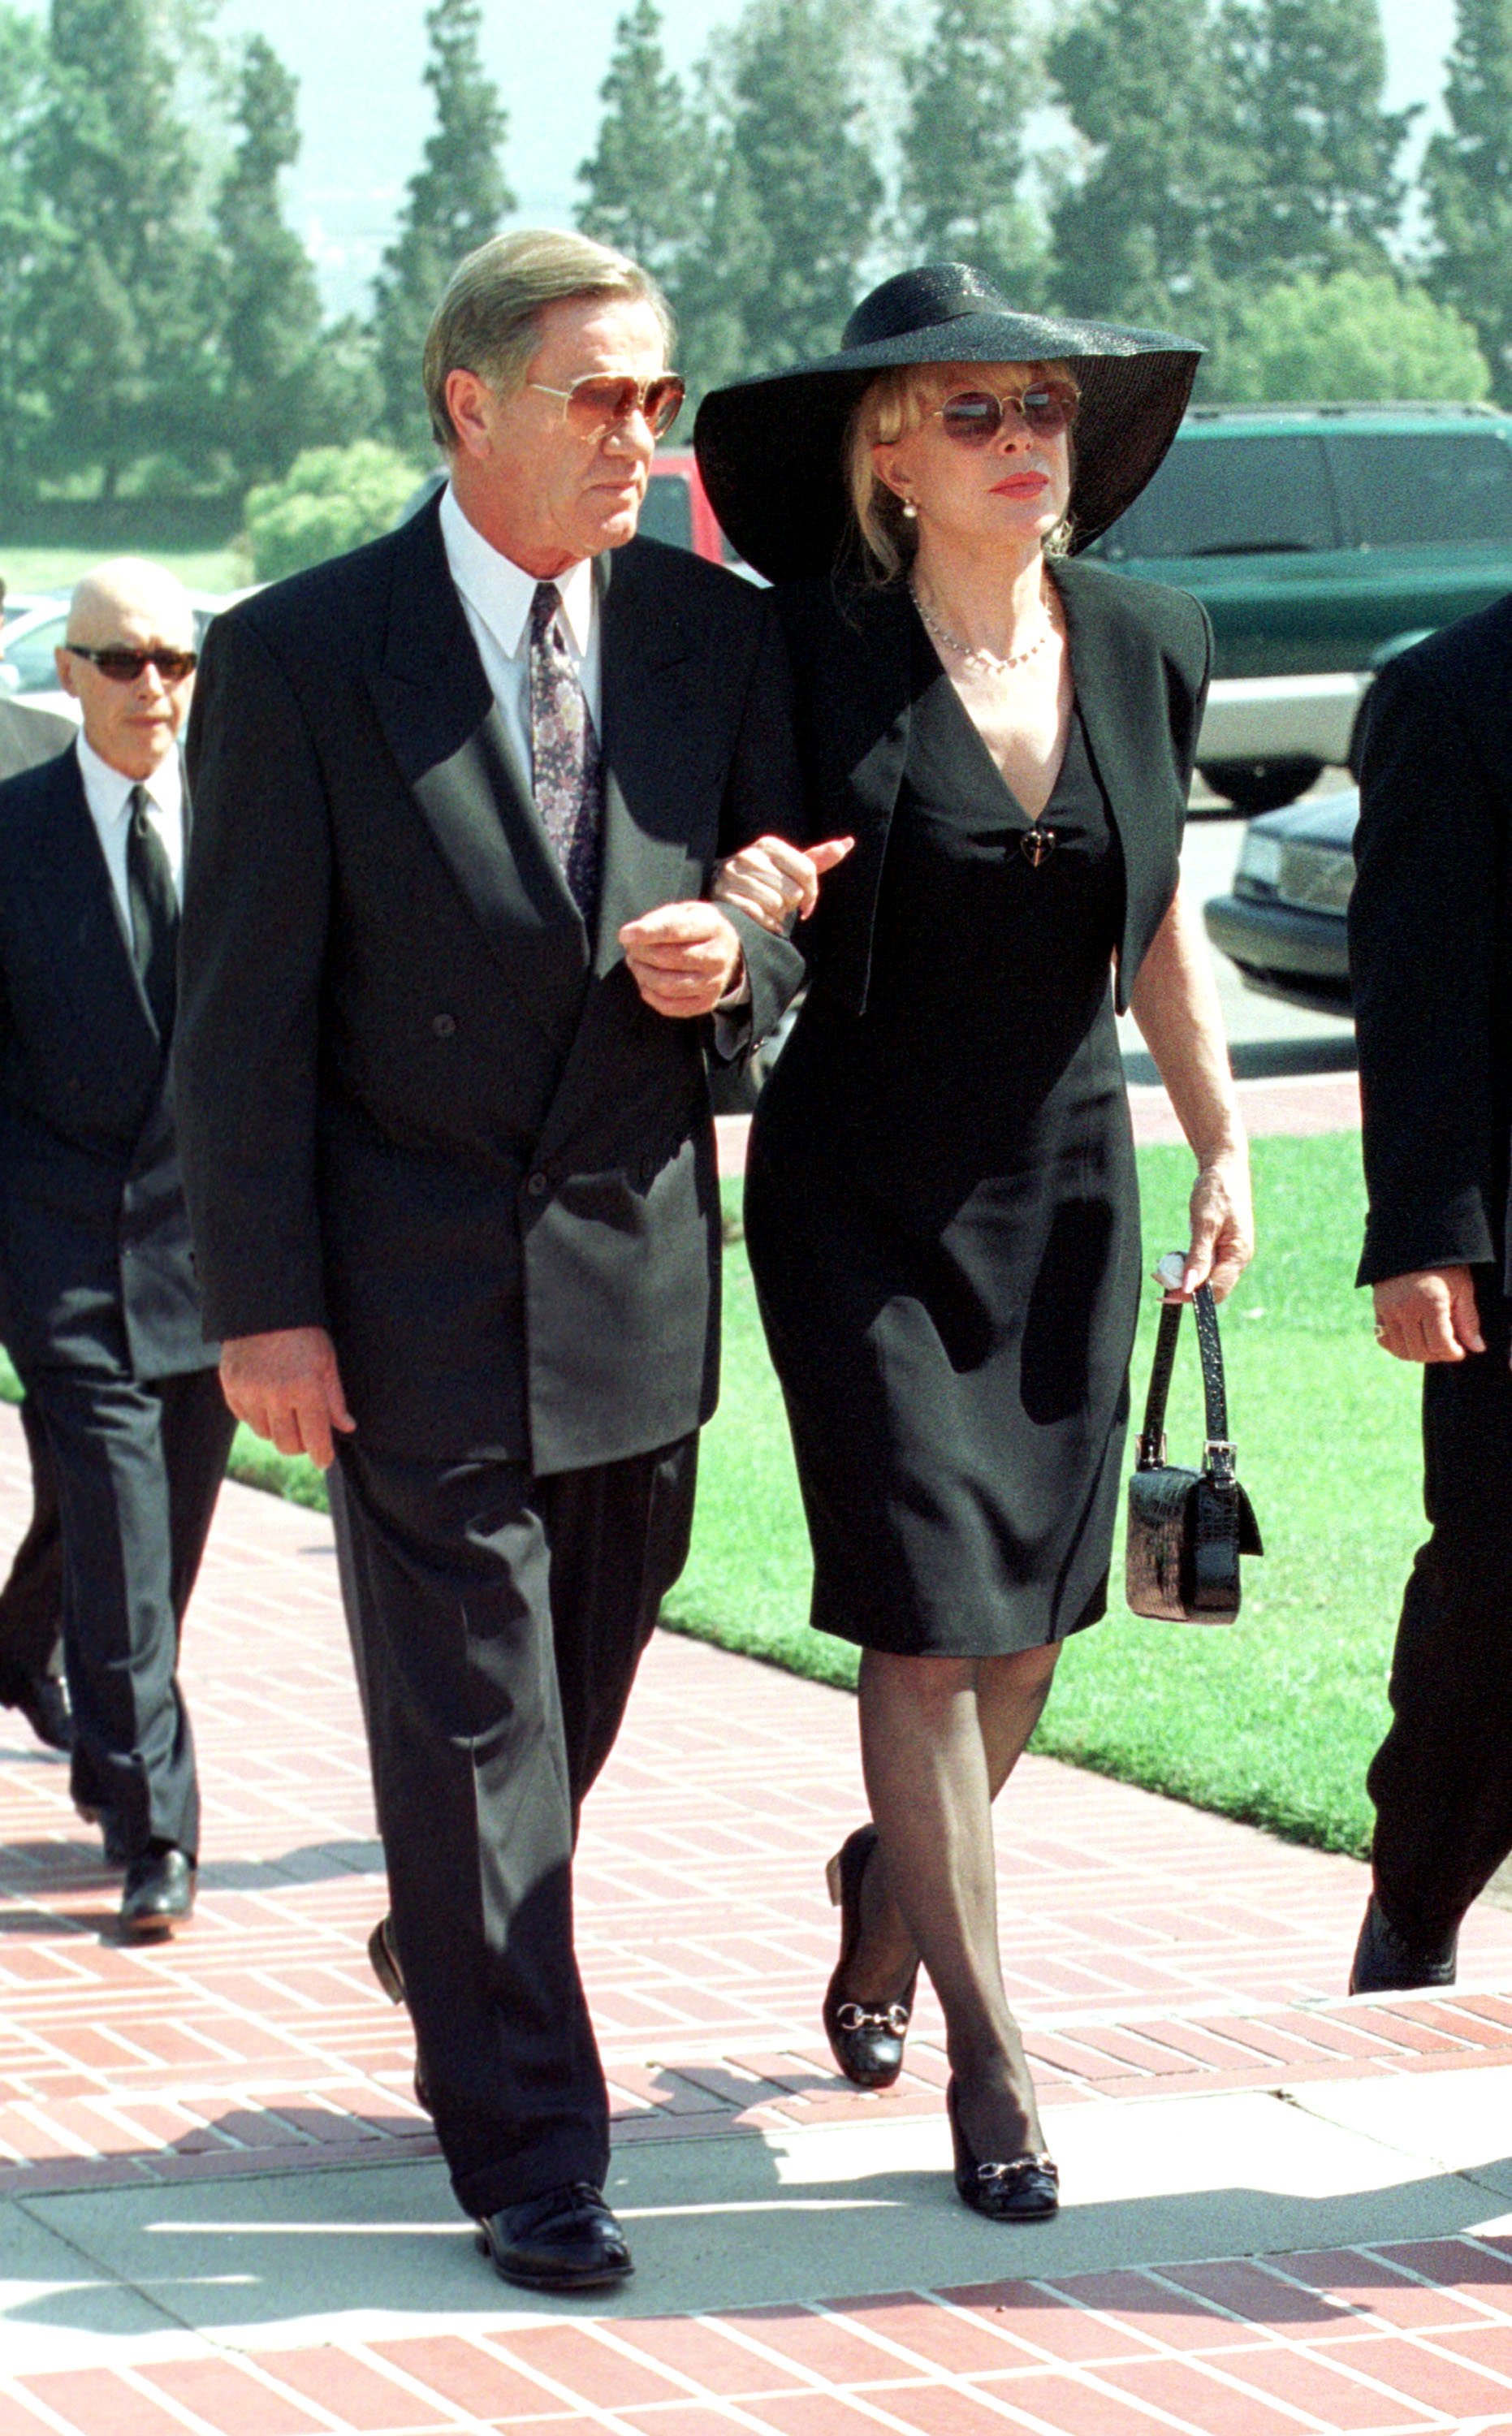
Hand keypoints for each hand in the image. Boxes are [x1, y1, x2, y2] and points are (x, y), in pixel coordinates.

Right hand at [220, 1326, 355, 1468]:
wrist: (264, 1307)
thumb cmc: (304, 1333)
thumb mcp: (327, 1361)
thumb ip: (335, 1398)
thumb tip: (347, 1427)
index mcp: (305, 1388)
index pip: (315, 1437)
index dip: (322, 1454)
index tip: (324, 1460)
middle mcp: (275, 1394)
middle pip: (287, 1444)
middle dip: (300, 1445)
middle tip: (307, 1435)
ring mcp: (250, 1392)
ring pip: (265, 1433)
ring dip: (278, 1429)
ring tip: (287, 1411)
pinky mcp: (231, 1387)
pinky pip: (245, 1418)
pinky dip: (257, 1417)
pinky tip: (267, 1401)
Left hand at [618, 901, 744, 1017]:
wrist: (726, 950)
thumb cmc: (696, 928)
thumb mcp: (684, 911)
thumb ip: (659, 919)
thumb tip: (630, 937)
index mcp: (714, 928)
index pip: (676, 931)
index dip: (647, 933)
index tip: (624, 935)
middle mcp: (718, 958)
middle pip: (668, 959)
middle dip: (641, 953)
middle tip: (631, 948)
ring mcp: (714, 983)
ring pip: (666, 985)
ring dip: (642, 974)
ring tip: (636, 963)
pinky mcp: (706, 1003)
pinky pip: (669, 1006)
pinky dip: (650, 995)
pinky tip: (646, 982)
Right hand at [712, 834, 854, 934]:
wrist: (721, 891)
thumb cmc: (763, 881)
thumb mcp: (788, 868)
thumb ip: (816, 859)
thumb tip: (847, 843)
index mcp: (769, 845)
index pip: (807, 870)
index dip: (812, 893)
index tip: (806, 902)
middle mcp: (749, 856)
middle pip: (793, 891)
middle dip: (790, 904)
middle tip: (778, 903)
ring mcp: (733, 876)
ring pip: (776, 904)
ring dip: (776, 914)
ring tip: (766, 908)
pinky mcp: (724, 897)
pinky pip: (759, 916)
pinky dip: (764, 923)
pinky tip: (759, 919)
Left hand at [1179, 1148, 1253, 1302]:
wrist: (1224, 1168)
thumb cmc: (1217, 1191)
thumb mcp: (1205, 1223)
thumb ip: (1198, 1257)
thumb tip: (1190, 1287)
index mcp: (1239, 1255)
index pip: (1216, 1291)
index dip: (1192, 1297)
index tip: (1166, 1294)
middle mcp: (1238, 1258)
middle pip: (1212, 1289)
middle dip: (1186, 1288)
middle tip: (1160, 1278)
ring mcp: (1230, 1253)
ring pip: (1207, 1278)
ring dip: (1186, 1277)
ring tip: (1166, 1265)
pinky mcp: (1221, 1247)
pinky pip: (1206, 1266)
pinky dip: (1190, 1265)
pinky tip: (1177, 1257)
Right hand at [1372, 1267, 1483, 1362]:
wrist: (1412, 1242)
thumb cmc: (1444, 1265)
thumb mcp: (1462, 1288)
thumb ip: (1468, 1320)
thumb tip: (1476, 1347)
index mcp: (1430, 1303)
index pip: (1440, 1345)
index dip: (1453, 1353)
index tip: (1460, 1350)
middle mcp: (1406, 1308)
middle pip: (1421, 1351)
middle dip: (1438, 1355)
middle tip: (1448, 1348)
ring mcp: (1389, 1309)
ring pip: (1402, 1350)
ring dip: (1419, 1354)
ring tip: (1431, 1345)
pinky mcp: (1378, 1308)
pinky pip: (1384, 1339)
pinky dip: (1398, 1347)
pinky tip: (1412, 1341)